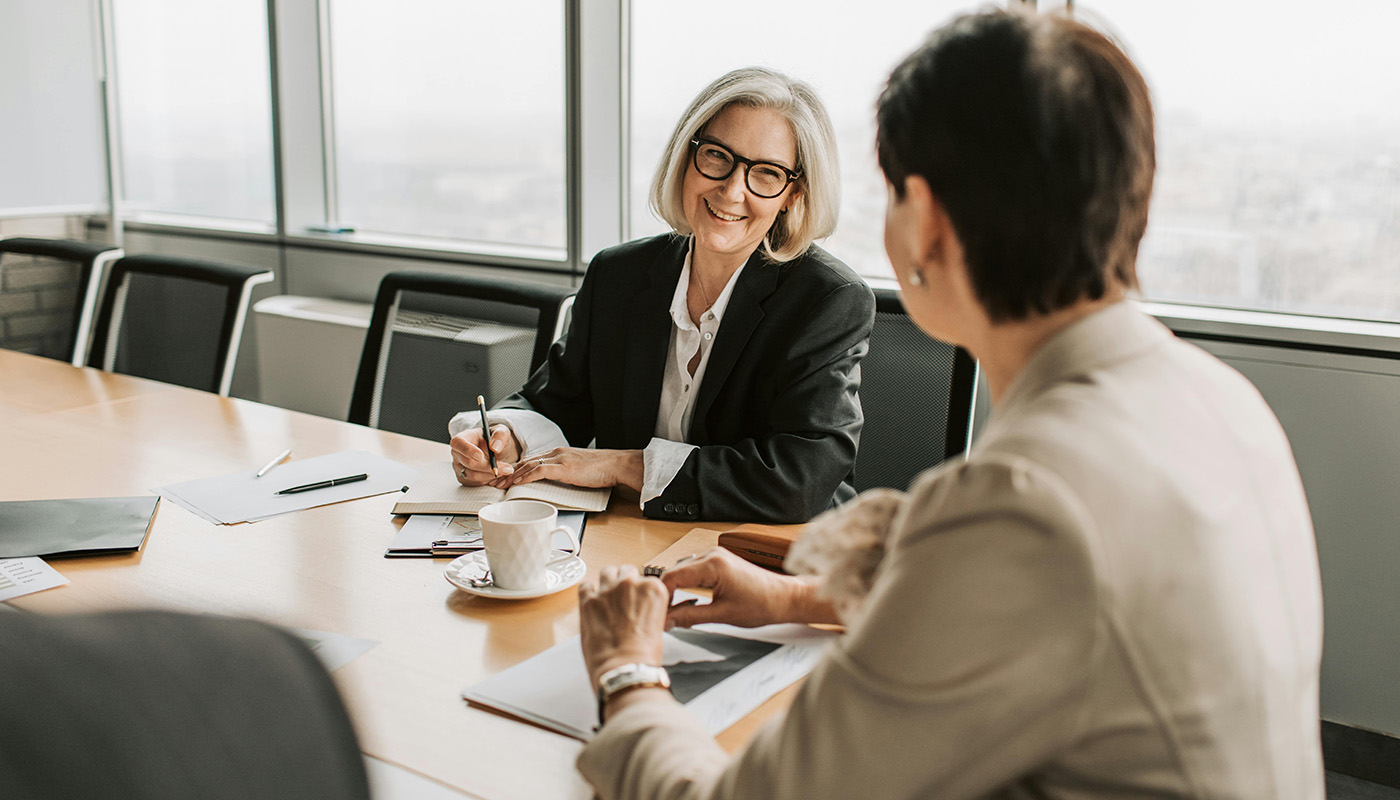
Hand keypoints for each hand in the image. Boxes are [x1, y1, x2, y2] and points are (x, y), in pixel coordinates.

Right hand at [449, 425, 519, 485]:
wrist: (496, 451)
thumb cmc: (495, 440)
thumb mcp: (502, 432)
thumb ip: (500, 436)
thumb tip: (494, 447)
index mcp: (462, 438)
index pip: (458, 443)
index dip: (468, 450)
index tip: (480, 456)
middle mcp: (457, 453)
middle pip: (469, 463)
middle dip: (488, 466)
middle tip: (507, 468)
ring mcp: (458, 467)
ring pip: (473, 475)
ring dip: (490, 474)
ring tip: (505, 469)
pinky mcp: (463, 478)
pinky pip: (475, 483)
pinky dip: (488, 480)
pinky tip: (495, 473)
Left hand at [502, 447, 642, 491]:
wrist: (616, 464)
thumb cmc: (600, 470)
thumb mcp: (577, 471)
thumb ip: (563, 474)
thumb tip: (553, 486)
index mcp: (558, 454)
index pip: (530, 460)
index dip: (514, 469)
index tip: (502, 478)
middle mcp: (555, 453)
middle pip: (524, 461)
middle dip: (506, 472)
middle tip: (492, 482)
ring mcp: (559, 459)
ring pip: (528, 465)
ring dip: (511, 476)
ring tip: (499, 485)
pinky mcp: (564, 467)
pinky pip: (539, 471)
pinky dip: (525, 477)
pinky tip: (516, 483)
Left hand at [578, 565, 667, 688]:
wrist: (625, 669)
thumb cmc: (642, 655)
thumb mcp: (657, 625)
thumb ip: (646, 608)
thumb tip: (638, 609)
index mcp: (652, 589)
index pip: (646, 578)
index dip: (639, 589)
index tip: (636, 598)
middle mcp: (631, 584)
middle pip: (626, 570)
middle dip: (624, 582)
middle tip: (622, 598)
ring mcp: (608, 590)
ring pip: (607, 571)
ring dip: (607, 581)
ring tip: (606, 596)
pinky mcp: (588, 600)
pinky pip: (585, 585)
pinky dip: (588, 592)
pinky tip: (591, 601)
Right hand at [662, 548, 830, 628]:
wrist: (783, 598)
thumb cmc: (762, 604)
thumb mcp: (722, 615)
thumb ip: (690, 617)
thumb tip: (668, 620)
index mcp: (713, 564)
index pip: (672, 577)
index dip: (661, 597)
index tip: (656, 613)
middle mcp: (712, 555)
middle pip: (675, 572)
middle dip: (666, 594)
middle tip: (661, 616)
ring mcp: (716, 556)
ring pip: (683, 571)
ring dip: (676, 589)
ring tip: (673, 611)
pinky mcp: (719, 561)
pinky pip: (694, 570)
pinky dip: (687, 585)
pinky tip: (686, 600)